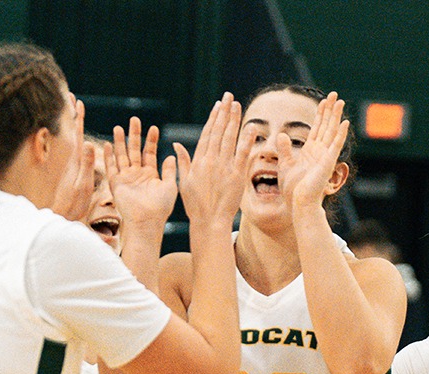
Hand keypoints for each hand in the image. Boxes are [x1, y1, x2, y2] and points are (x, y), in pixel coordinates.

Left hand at [51, 98, 94, 222]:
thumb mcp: (84, 184)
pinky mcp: (71, 170)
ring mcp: (70, 164)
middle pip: (72, 131)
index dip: (77, 118)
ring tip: (72, 108)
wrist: (63, 217)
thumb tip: (89, 143)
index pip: (77, 134)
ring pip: (72, 138)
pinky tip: (78, 134)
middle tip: (71, 95)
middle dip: (72, 113)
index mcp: (76, 160)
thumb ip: (87, 164)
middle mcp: (71, 159)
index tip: (78, 101)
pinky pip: (74, 148)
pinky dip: (75, 136)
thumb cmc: (74, 204)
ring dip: (72, 122)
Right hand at [108, 116, 177, 229]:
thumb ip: (169, 170)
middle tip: (134, 119)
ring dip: (120, 142)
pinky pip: (111, 167)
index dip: (151, 140)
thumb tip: (171, 155)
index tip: (153, 127)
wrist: (147, 221)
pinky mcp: (116, 184)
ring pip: (122, 155)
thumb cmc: (161, 208)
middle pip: (134, 150)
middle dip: (134, 135)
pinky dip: (108, 156)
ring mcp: (126, 178)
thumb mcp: (170, 186)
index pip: (150, 153)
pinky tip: (107, 144)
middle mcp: (137, 174)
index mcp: (151, 175)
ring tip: (118, 127)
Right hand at [174, 94, 248, 224]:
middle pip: (219, 131)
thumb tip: (176, 144)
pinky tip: (252, 127)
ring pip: (230, 138)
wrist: (209, 221)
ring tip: (238, 105)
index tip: (218, 106)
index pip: (207, 134)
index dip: (214, 118)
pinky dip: (247, 140)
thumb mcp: (184, 181)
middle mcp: (211, 160)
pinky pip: (243, 154)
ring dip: (234, 120)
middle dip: (224, 112)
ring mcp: (224, 167)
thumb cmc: (196, 204)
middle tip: (229, 97)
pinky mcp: (237, 175)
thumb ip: (182, 161)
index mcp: (198, 160)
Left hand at [278, 92, 348, 212]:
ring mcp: (325, 156)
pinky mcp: (328, 162)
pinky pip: (335, 145)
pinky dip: (340, 134)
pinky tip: (345, 122)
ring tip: (340, 101)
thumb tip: (281, 135)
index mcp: (310, 151)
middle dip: (330, 110)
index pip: (317, 128)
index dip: (320, 114)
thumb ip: (284, 149)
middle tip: (334, 95)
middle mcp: (319, 151)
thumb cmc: (293, 189)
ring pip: (332, 131)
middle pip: (326, 126)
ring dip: (336, 116)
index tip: (323, 101)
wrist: (298, 202)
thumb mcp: (285, 164)